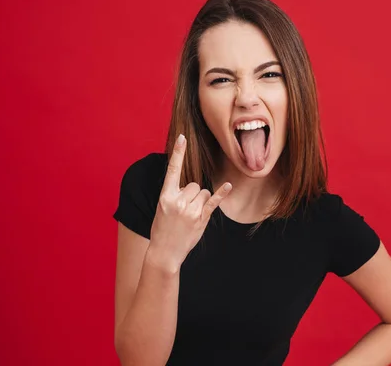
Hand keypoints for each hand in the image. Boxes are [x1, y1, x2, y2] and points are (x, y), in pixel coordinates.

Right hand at [148, 134, 231, 271]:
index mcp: (165, 196)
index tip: (183, 137)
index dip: (178, 153)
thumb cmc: (162, 228)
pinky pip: (213, 202)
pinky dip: (221, 194)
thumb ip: (175, 194)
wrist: (164, 252)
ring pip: (204, 193)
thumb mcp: (162, 208)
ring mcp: (190, 210)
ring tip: (190, 216)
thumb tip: (192, 186)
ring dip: (200, 201)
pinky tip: (228, 186)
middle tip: (184, 210)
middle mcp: (178, 201)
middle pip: (194, 184)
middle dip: (192, 194)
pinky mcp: (201, 218)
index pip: (172, 170)